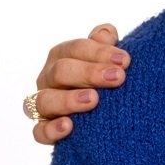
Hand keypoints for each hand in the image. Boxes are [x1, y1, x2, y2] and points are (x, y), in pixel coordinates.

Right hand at [31, 25, 128, 144]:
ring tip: (93, 100)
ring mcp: (44, 105)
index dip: (99, 52)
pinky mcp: (44, 130)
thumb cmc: (105, 77)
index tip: (125, 60)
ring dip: (69, 99)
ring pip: (44, 101)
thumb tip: (106, 33)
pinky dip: (51, 129)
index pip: (75, 49)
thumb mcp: (107, 58)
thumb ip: (105, 43)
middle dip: (90, 73)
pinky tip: (69, 127)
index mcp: (63, 57)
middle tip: (118, 77)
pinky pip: (40, 131)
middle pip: (61, 71)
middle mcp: (49, 79)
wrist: (106, 111)